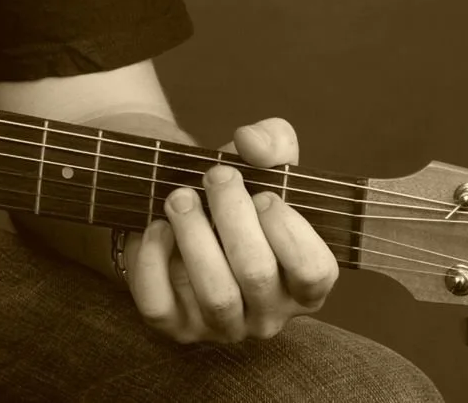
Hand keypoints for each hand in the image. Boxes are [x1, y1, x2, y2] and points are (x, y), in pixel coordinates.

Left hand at [124, 117, 338, 342]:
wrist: (181, 209)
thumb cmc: (234, 196)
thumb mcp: (260, 162)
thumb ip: (273, 141)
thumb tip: (252, 142)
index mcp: (303, 283)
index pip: (314, 272)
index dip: (288, 229)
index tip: (263, 194)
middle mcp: (268, 314)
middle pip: (257, 275)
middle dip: (231, 216)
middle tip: (214, 177)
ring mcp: (222, 326)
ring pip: (215, 296)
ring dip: (194, 236)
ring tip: (179, 197)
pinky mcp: (176, 326)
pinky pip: (161, 305)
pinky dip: (153, 261)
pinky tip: (156, 227)